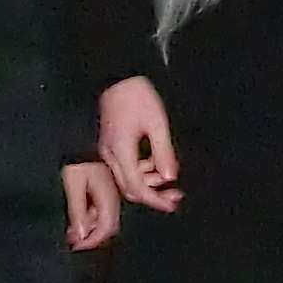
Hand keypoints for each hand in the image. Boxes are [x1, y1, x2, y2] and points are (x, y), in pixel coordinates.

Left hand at [63, 161, 119, 250]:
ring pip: (104, 220)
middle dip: (91, 238)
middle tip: (74, 242)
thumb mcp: (73, 184)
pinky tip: (76, 219)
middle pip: (108, 227)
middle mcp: (113, 197)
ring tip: (72, 232)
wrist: (81, 142)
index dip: (91, 241)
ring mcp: (110, 194)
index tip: (77, 247)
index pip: (106, 228)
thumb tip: (80, 234)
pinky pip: (100, 211)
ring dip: (89, 229)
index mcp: (108, 196)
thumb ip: (78, 210)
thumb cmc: (77, 160)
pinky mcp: (105, 191)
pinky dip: (89, 219)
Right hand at [99, 77, 183, 212]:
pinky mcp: (111, 144)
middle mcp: (110, 155)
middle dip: (152, 195)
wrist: (118, 77)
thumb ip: (164, 152)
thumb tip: (170, 177)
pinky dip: (141, 171)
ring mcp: (108, 151)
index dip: (155, 200)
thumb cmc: (137, 96)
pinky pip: (125, 167)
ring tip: (169, 180)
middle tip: (174, 196)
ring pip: (127, 179)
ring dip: (148, 182)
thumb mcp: (157, 123)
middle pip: (129, 188)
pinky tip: (156, 165)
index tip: (172, 205)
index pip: (137, 187)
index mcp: (120, 151)